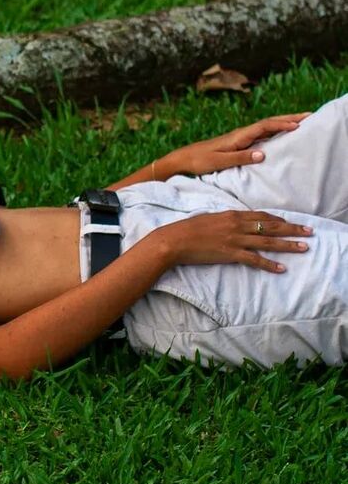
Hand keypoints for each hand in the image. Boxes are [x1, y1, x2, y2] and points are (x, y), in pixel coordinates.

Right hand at [154, 211, 312, 272]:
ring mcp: (235, 240)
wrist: (174, 240)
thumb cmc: (187, 229)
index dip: (278, 219)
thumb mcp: (208, 218)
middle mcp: (237, 225)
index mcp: (232, 214)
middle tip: (309, 232)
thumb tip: (234, 222)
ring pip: (268, 242)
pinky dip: (269, 264)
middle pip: (271, 227)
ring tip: (304, 248)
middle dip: (292, 229)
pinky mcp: (231, 254)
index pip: (261, 216)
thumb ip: (224, 220)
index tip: (290, 222)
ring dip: (288, 245)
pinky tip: (281, 268)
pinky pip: (255, 259)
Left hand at [168, 113, 310, 175]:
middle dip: (289, 118)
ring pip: (266, 127)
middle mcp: (241, 134)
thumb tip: (264, 154)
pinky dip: (274, 130)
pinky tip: (281, 133)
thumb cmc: (199, 161)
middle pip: (269, 123)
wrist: (183, 159)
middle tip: (310, 115)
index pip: (264, 126)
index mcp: (238, 136)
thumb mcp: (219, 162)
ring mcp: (240, 138)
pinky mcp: (238, 143)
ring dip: (284, 123)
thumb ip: (240, 158)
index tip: (299, 124)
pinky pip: (261, 134)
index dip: (282, 124)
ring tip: (302, 121)